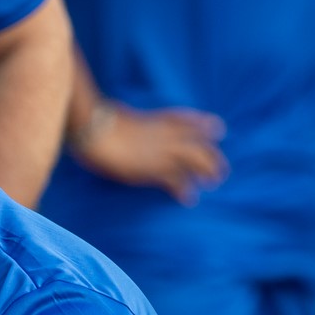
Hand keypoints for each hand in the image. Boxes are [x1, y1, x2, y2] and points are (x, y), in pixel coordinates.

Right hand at [72, 102, 226, 204]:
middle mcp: (165, 134)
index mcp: (156, 119)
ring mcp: (162, 151)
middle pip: (198, 142)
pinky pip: (177, 181)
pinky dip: (185, 190)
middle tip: (220, 168)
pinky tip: (190, 199)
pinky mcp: (154, 169)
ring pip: (196, 160)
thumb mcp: (116, 115)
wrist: (94, 130)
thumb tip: (117, 119)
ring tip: (214, 182)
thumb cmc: (97, 122)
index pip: (187, 120)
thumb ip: (126, 121)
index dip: (204, 125)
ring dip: (208, 171)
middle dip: (212, 155)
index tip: (217, 129)